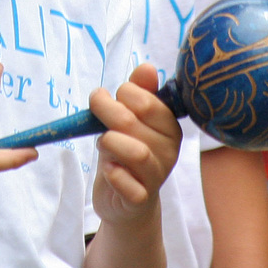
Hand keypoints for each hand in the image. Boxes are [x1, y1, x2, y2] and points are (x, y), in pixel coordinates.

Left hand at [89, 62, 180, 226]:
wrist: (124, 201)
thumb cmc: (125, 151)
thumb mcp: (129, 118)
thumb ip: (139, 91)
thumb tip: (147, 67)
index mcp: (169, 126)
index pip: (148, 101)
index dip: (123, 94)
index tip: (111, 98)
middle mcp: (169, 151)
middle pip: (133, 122)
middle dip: (107, 114)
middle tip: (98, 118)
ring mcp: (157, 176)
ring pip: (135, 152)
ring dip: (109, 142)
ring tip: (104, 144)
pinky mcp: (141, 199)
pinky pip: (127, 183)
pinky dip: (113, 173)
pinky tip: (109, 170)